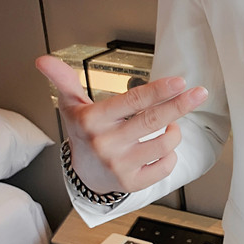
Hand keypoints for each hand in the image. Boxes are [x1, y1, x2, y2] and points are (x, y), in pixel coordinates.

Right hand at [36, 55, 207, 193]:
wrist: (84, 174)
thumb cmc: (85, 134)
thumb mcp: (72, 106)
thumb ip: (63, 81)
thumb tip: (43, 60)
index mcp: (94, 121)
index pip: (131, 102)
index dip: (158, 91)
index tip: (180, 81)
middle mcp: (106, 144)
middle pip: (153, 121)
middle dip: (180, 105)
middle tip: (200, 93)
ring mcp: (120, 165)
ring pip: (164, 143)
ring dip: (174, 131)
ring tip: (170, 125)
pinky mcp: (133, 183)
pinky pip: (166, 166)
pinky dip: (171, 155)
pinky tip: (163, 147)